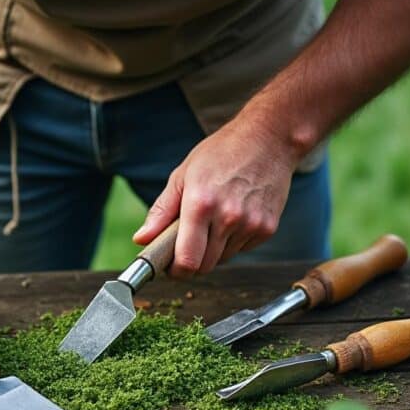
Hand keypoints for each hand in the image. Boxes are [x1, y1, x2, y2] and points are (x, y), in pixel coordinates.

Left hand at [133, 116, 296, 277]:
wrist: (268, 139)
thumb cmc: (221, 153)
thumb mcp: (183, 175)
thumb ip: (161, 212)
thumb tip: (141, 239)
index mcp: (201, 204)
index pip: (187, 261)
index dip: (175, 270)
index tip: (170, 266)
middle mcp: (228, 217)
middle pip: (204, 266)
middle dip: (192, 261)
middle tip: (187, 242)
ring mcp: (251, 225)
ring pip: (223, 259)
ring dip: (213, 250)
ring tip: (213, 220)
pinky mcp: (267, 228)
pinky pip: (242, 249)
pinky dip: (233, 241)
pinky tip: (234, 216)